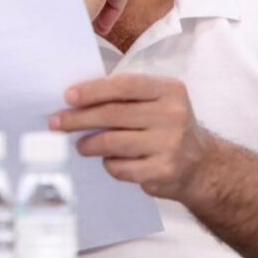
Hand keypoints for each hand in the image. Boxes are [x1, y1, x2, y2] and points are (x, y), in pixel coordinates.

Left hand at [50, 74, 213, 199]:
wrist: (202, 166)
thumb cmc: (165, 127)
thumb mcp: (156, 102)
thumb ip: (124, 97)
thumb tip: (74, 99)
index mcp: (169, 90)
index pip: (124, 86)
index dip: (92, 91)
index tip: (67, 96)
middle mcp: (173, 115)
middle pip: (113, 115)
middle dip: (78, 119)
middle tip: (55, 122)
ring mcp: (170, 145)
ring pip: (112, 142)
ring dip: (88, 144)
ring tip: (79, 145)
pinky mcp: (163, 171)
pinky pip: (120, 167)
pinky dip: (108, 164)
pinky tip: (109, 161)